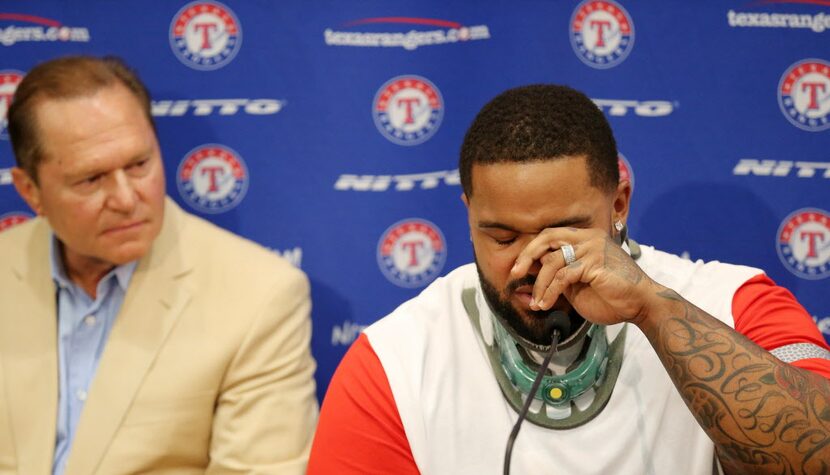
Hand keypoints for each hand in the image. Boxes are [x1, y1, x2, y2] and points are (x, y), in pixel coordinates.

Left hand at [510, 228, 659, 325]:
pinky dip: (550, 292)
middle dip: (527, 255)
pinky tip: (546, 304)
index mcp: (585, 238)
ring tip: (537, 303)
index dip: (531, 250)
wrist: (641, 305)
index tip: (517, 269)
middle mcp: (588, 237)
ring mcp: (592, 248)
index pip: (550, 235)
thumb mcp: (577, 284)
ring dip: (540, 285)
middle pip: (547, 237)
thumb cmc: (611, 296)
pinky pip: (562, 276)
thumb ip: (558, 275)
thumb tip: (531, 273)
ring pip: (552, 261)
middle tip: (515, 273)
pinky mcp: (594, 263)